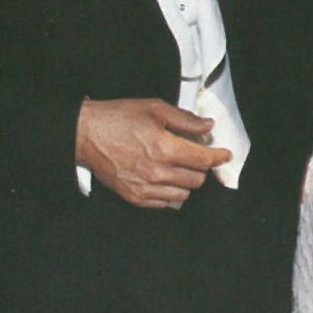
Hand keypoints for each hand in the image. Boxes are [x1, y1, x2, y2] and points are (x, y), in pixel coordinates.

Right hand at [76, 98, 231, 209]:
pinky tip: (166, 179)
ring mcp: (145, 188)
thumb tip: (207, 126)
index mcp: (165, 149)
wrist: (87, 135)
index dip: (218, 157)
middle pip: (197, 179)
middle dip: (201, 167)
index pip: (203, 160)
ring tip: (179, 167)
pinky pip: (165, 204)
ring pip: (183, 195)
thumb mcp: (155, 109)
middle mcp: (158, 173)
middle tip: (197, 155)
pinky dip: (171, 193)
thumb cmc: (119, 118)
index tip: (225, 154)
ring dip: (187, 181)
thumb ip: (185, 120)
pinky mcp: (134, 197)